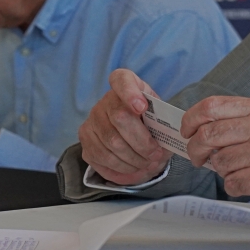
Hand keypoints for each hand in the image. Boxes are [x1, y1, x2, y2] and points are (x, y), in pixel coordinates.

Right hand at [78, 69, 171, 185]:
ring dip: (134, 159)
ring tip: (147, 164)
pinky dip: (122, 168)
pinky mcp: (85, 140)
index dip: (129, 92)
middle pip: (120, 118)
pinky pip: (103, 158)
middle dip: (142, 142)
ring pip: (112, 143)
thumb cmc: (148, 123)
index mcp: (125, 87)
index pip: (121, 80)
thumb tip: (164, 145)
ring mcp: (91, 121)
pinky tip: (134, 169)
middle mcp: (104, 102)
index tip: (142, 107)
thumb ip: (163, 123)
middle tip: (155, 154)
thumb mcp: (159, 116)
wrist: (131, 134)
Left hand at [181, 96, 249, 220]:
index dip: (190, 120)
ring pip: (219, 162)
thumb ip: (243, 122)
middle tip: (198, 159)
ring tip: (242, 171)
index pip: (211, 107)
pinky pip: (232, 183)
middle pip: (207, 135)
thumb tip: (202, 133)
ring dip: (223, 171)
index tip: (185, 132)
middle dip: (195, 150)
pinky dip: (235, 186)